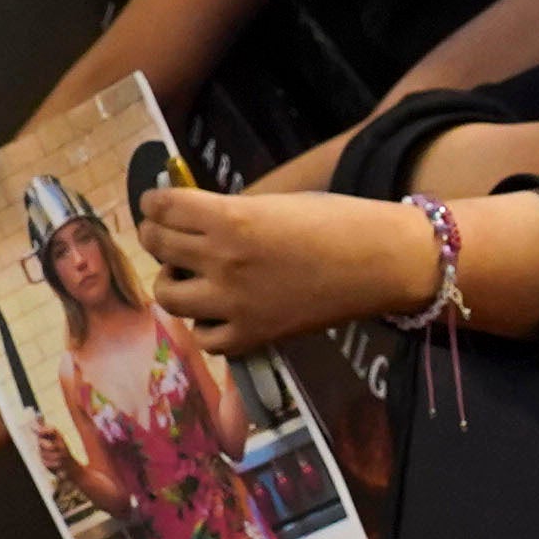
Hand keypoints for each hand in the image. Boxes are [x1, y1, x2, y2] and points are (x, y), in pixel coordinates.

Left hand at [139, 188, 444, 354]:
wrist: (384, 262)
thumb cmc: (339, 221)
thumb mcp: (277, 203)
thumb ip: (231, 212)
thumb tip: (192, 218)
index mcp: (231, 217)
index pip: (163, 207)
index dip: (154, 202)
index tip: (156, 204)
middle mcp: (222, 260)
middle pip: (158, 245)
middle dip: (157, 235)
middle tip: (167, 235)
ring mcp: (233, 303)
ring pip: (167, 295)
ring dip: (173, 281)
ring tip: (190, 276)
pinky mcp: (251, 335)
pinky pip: (203, 336)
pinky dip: (205, 323)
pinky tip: (218, 310)